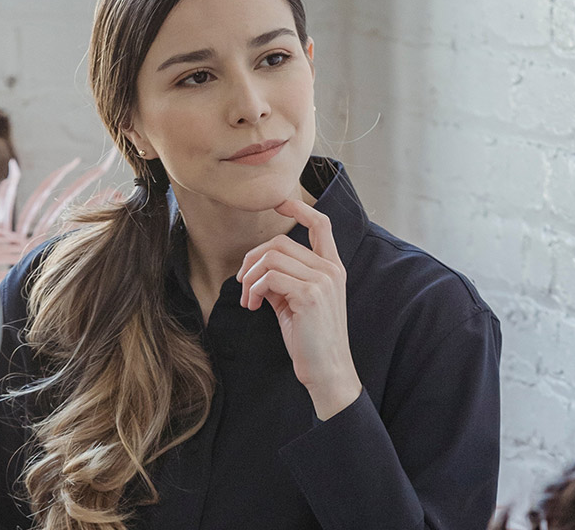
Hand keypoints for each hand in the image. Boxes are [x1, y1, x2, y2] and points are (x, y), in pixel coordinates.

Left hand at [237, 199, 361, 419]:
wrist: (327, 371)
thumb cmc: (309, 340)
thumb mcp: (296, 302)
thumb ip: (283, 280)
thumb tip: (256, 269)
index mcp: (332, 268)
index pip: (321, 224)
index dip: (299, 209)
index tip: (279, 203)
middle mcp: (331, 270)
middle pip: (281, 242)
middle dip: (253, 259)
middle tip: (242, 283)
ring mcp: (322, 281)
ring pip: (272, 258)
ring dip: (249, 278)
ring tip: (248, 300)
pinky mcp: (310, 295)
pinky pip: (270, 277)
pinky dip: (254, 289)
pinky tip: (253, 307)